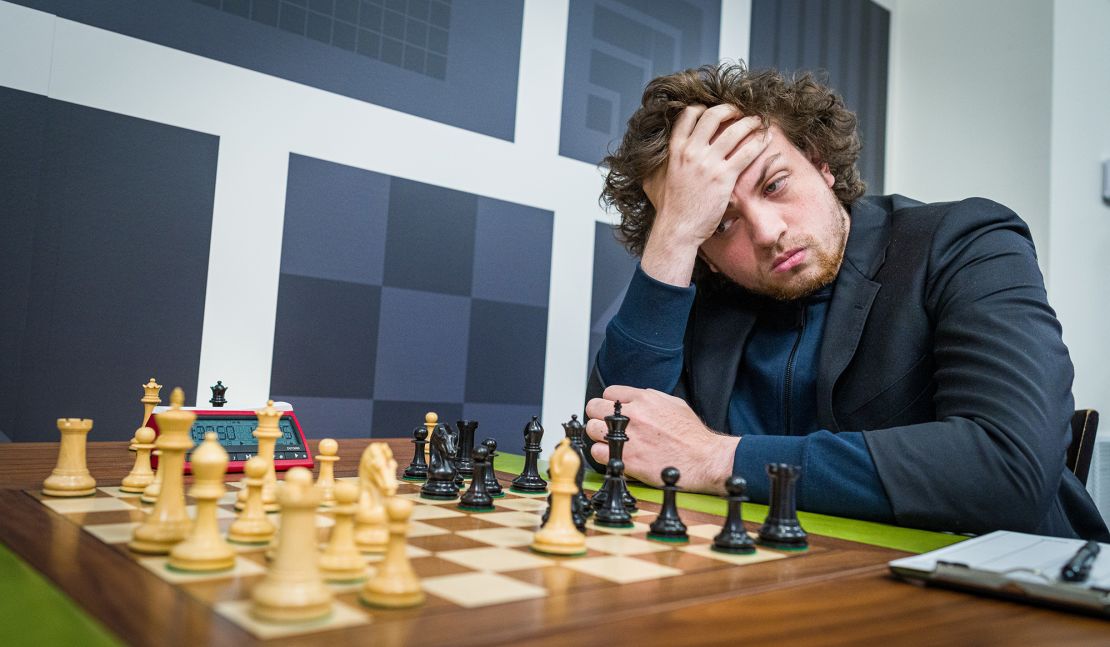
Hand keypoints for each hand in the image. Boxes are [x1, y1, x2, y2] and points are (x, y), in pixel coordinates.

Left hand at [584, 385, 738, 494]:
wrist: (704, 460)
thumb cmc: (693, 436)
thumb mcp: (675, 405)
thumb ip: (652, 399)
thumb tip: (636, 398)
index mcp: (645, 400)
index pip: (609, 392)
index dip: (609, 403)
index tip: (612, 412)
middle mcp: (633, 415)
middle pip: (594, 408)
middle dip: (598, 416)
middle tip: (606, 426)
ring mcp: (628, 437)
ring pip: (591, 429)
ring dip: (598, 436)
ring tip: (609, 442)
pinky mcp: (626, 459)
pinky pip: (597, 453)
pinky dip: (603, 455)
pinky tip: (614, 456)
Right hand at [640, 105, 770, 285]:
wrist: (678, 228)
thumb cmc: (671, 207)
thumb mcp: (659, 176)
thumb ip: (665, 160)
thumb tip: (665, 153)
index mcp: (675, 149)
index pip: (688, 115)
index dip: (703, 108)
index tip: (715, 110)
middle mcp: (691, 152)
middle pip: (713, 116)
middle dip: (730, 109)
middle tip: (740, 111)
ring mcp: (708, 164)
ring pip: (734, 131)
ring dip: (750, 122)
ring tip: (758, 121)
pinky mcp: (724, 177)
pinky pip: (746, 152)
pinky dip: (759, 142)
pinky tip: (766, 138)